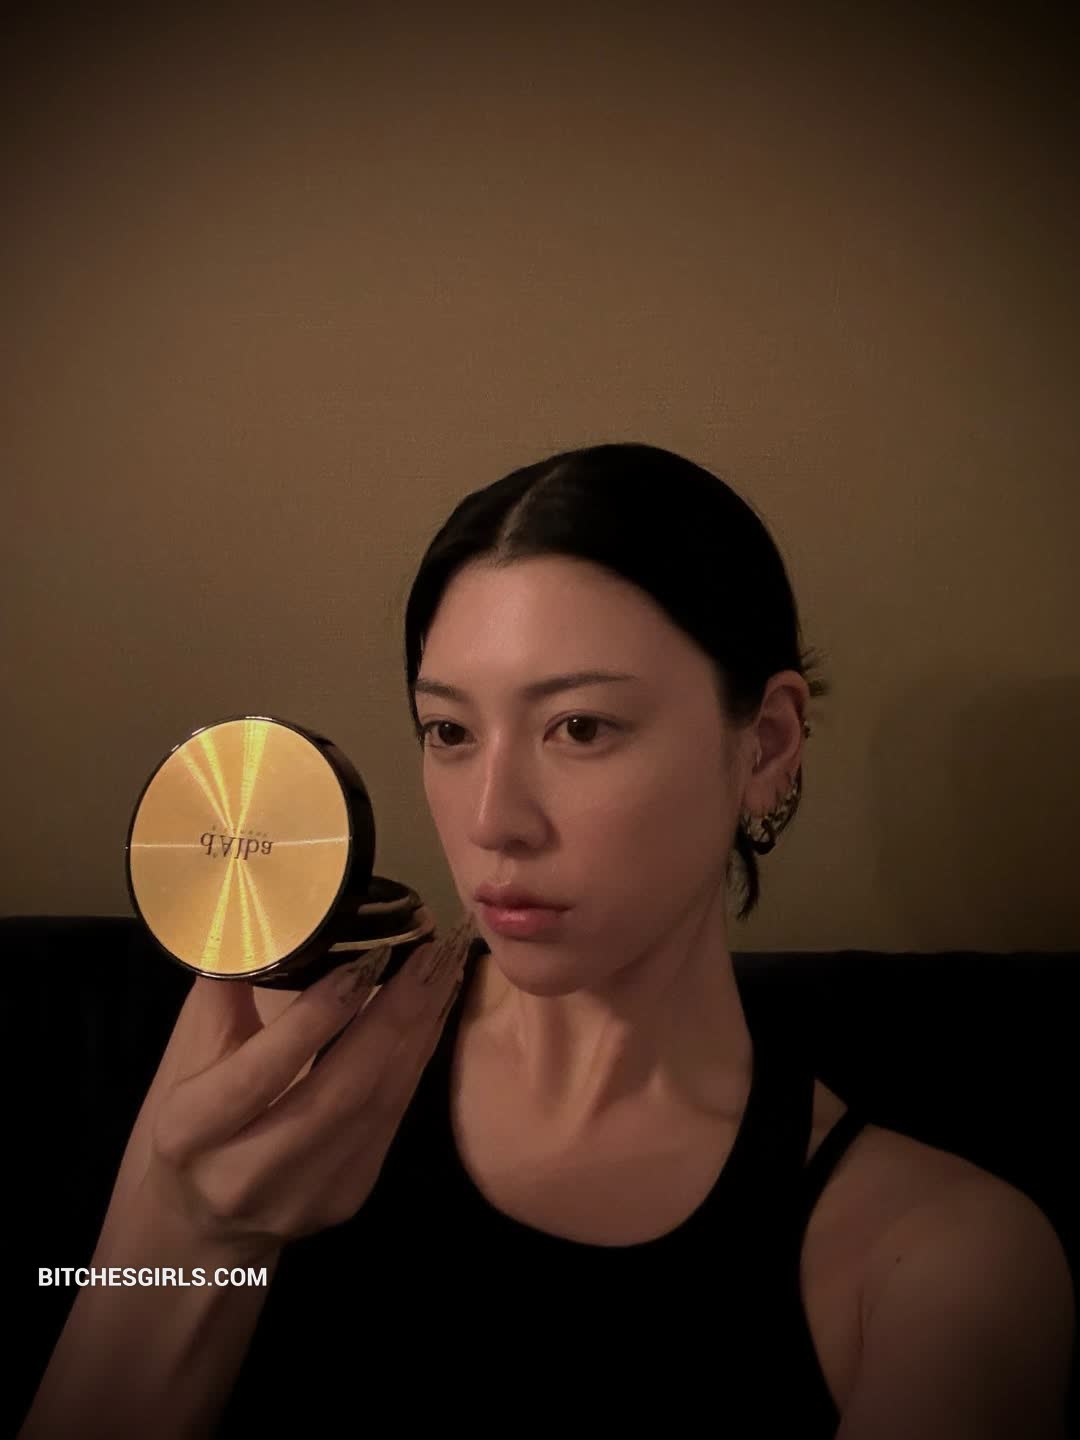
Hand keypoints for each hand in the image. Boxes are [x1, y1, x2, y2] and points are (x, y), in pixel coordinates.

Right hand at [115, 914, 473, 1255]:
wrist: (198, 1226)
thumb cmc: (185, 1123)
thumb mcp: (185, 1057)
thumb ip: (224, 991)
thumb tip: (264, 909)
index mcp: (190, 1133)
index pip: (261, 1074)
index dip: (315, 1018)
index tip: (364, 958)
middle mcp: (246, 1175)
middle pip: (337, 1093)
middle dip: (394, 1015)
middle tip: (431, 950)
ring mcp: (306, 1196)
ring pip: (378, 1106)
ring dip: (419, 1031)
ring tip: (444, 968)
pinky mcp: (348, 1197)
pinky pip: (392, 1119)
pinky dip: (417, 1058)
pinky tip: (434, 1012)